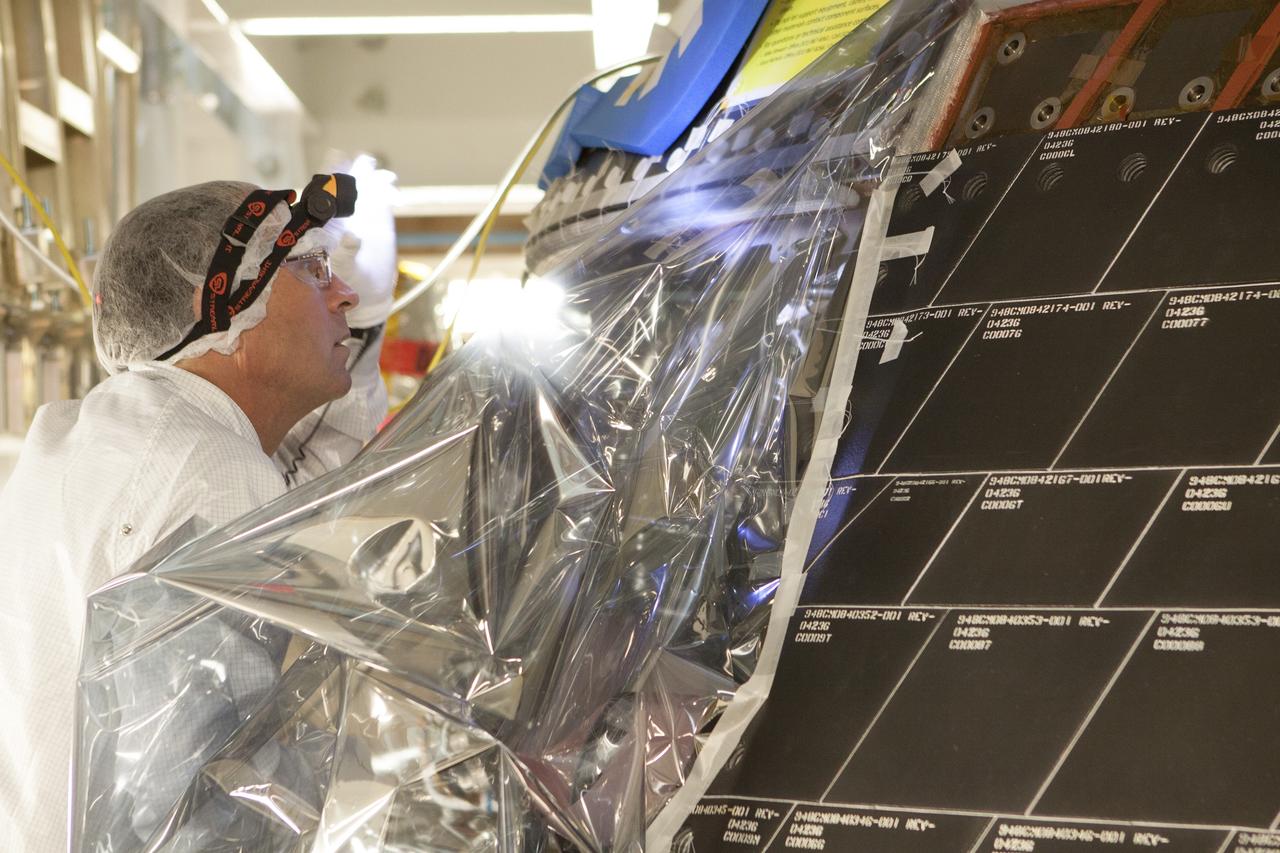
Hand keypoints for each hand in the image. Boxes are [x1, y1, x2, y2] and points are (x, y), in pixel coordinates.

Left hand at [328, 154, 397, 327]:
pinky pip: (384, 197)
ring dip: (374, 177)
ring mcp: (362, 211)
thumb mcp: (343, 267)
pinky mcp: (380, 217)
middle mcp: (343, 209)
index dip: (331, 170)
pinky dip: (389, 192)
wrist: (368, 289)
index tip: (338, 158)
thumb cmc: (348, 279)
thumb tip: (353, 237)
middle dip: (355, 168)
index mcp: (327, 217)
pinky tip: (395, 196)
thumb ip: (347, 253)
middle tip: (365, 162)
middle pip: (347, 178)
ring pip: (366, 184)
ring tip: (385, 178)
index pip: (326, 187)